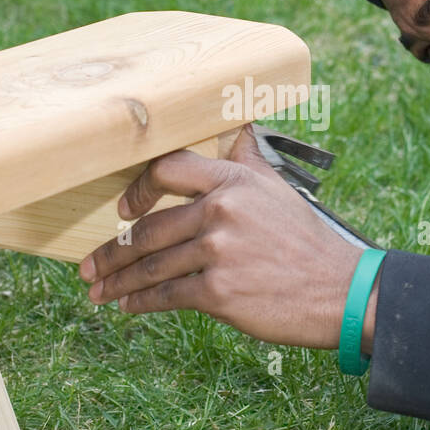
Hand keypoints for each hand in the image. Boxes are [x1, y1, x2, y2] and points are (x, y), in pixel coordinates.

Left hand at [78, 124, 377, 350]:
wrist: (340, 291)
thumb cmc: (305, 241)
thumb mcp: (277, 189)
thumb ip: (246, 159)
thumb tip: (235, 122)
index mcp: (234, 179)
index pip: (167, 169)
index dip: (136, 190)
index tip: (121, 210)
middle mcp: (223, 209)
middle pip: (149, 228)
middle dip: (112, 252)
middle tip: (89, 267)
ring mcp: (219, 251)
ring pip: (151, 265)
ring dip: (119, 281)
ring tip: (98, 291)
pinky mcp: (220, 291)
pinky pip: (166, 295)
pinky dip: (141, 303)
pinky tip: (127, 307)